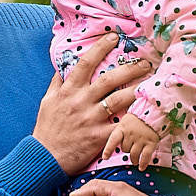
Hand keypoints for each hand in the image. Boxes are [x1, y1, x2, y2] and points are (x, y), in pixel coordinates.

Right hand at [33, 35, 153, 174]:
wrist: (44, 158)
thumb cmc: (47, 130)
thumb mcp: (47, 102)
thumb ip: (57, 83)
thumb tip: (62, 67)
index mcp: (68, 91)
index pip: (85, 63)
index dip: (100, 47)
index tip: (113, 37)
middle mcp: (80, 102)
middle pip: (108, 80)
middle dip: (129, 69)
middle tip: (145, 63)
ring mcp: (91, 119)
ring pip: (118, 100)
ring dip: (136, 90)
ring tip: (150, 83)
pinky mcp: (99, 137)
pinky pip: (120, 126)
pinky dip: (133, 120)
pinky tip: (145, 113)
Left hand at [104, 115, 162, 170]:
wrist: (156, 111)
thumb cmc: (139, 116)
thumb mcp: (126, 120)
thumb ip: (121, 130)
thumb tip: (115, 142)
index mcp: (123, 127)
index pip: (113, 140)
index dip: (108, 149)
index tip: (105, 157)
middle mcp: (131, 134)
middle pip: (125, 149)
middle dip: (127, 150)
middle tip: (131, 148)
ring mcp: (141, 139)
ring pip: (133, 154)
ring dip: (133, 159)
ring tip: (134, 161)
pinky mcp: (151, 142)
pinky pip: (145, 156)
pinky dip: (143, 163)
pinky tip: (141, 167)